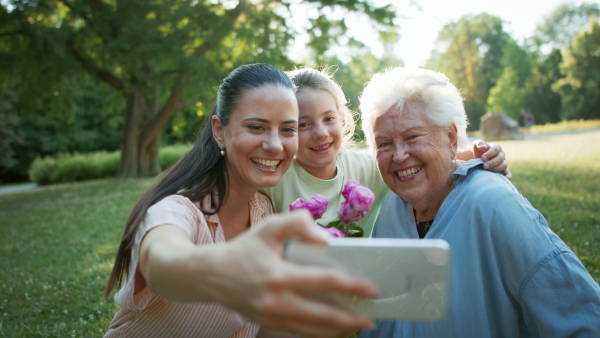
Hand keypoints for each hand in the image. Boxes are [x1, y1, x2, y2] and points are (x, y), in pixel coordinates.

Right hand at [207, 210, 378, 336]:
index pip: (324, 282)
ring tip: (358, 325)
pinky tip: (333, 327)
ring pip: (312, 330)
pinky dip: (319, 331)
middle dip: (351, 319)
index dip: (351, 286)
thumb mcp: (267, 227)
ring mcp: (272, 316)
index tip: (372, 289)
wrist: (211, 276)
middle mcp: (276, 301)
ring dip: (338, 330)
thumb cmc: (243, 248)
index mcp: (278, 275)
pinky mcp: (269, 323)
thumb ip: (297, 223)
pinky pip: (300, 331)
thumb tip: (326, 239)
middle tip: (371, 319)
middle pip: (323, 315)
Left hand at [472, 140, 511, 179]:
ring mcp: (503, 162)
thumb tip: (483, 147)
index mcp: (496, 147)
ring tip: (488, 170)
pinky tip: (506, 179)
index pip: (496, 149)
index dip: (490, 153)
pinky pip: (508, 173)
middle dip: (492, 162)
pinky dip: (508, 176)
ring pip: (504, 165)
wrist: (478, 157)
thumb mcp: (477, 144)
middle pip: (500, 158)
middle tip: (484, 166)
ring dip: (496, 168)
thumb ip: (479, 144)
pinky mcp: (503, 169)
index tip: (482, 158)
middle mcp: (501, 154)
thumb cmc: (478, 150)